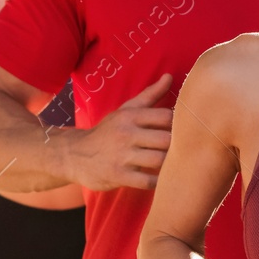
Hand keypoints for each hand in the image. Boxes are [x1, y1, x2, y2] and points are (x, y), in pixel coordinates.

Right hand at [71, 74, 173, 190]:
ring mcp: (121, 156)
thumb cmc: (108, 132)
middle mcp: (126, 134)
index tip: (184, 131)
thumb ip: (150, 95)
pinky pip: (147, 181)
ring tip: (174, 164)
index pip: (166, 116)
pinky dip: (158, 182)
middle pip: (166, 139)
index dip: (180, 125)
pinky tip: (161, 179)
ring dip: (170, 164)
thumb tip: (170, 76)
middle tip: (184, 151)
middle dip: (178, 146)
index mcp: (130, 116)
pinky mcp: (118, 176)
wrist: (74, 154)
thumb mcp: (126, 110)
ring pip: (159, 160)